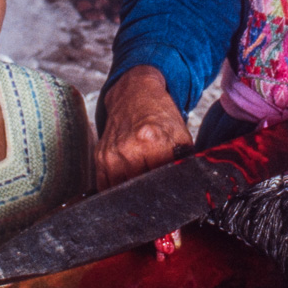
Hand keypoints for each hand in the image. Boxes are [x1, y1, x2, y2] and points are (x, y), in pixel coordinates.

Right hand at [96, 65, 192, 189]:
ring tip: (143, 184)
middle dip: (151, 192)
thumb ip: (185, 161)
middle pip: (142, 189)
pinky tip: (128, 182)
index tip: (170, 188)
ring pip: (123, 192)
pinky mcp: (100, 157)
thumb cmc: (160, 115)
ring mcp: (111, 154)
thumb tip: (187, 187)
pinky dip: (117, 190)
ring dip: (133, 193)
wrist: (134, 95)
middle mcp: (128, 148)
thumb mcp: (181, 134)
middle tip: (157, 188)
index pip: (161, 182)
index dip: (168, 189)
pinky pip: (106, 186)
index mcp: (152, 141)